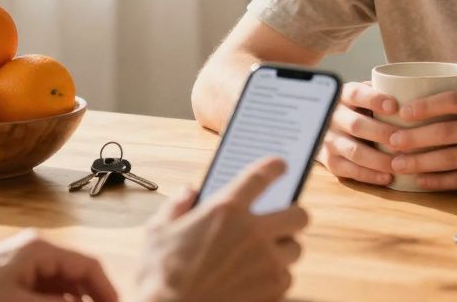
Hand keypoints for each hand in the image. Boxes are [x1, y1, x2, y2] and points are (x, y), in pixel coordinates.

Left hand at [0, 230, 116, 301]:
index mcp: (40, 248)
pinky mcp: (11, 279)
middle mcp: (35, 251)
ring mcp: (23, 264)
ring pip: (61, 286)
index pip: (88, 265)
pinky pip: (44, 291)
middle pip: (76, 276)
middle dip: (89, 297)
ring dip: (72, 301)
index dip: (106, 289)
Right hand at [135, 156, 308, 301]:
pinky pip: (287, 277)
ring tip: (263, 255)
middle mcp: (254, 232)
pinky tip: (256, 280)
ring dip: (282, 250)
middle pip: (299, 214)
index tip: (281, 166)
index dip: (275, 167)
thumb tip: (188, 192)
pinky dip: (275, 278)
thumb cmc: (159, 278)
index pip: (262, 175)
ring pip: (295, 248)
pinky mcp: (274, 290)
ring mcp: (268, 262)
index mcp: (226, 210)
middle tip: (279, 221)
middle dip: (292, 215)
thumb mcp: (156, 233)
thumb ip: (176, 206)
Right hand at [314, 81, 399, 185]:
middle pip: (356, 125)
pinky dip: (370, 175)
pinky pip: (350, 171)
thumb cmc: (360, 109)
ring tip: (401, 162)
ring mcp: (329, 141)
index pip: (355, 94)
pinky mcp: (330, 162)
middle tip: (404, 140)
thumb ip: (382, 93)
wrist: (328, 129)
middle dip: (382, 133)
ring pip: (354, 151)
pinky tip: (388, 177)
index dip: (374, 100)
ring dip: (379, 159)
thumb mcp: (365, 96)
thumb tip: (412, 93)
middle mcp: (332, 117)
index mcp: (343, 96)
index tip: (395, 106)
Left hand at [388, 91, 456, 190]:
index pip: (453, 100)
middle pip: (446, 131)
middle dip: (414, 137)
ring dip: (420, 162)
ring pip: (451, 158)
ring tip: (398, 163)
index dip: (425, 106)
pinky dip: (439, 181)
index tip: (402, 112)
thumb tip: (432, 95)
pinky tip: (422, 181)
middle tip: (390, 140)